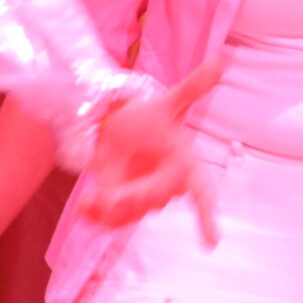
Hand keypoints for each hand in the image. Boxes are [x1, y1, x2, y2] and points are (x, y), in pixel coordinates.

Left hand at [79, 56, 222, 238]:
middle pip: (152, 202)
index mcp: (184, 168)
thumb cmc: (150, 118)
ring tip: (91, 198)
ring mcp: (144, 201)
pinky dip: (96, 217)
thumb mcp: (167, 102)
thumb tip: (219, 60)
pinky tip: (83, 207)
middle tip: (108, 192)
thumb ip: (192, 88)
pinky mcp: (123, 207)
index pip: (201, 194)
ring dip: (109, 210)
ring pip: (129, 216)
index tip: (213, 241)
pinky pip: (113, 221)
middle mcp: (167, 190)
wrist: (121, 130)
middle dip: (130, 198)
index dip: (207, 218)